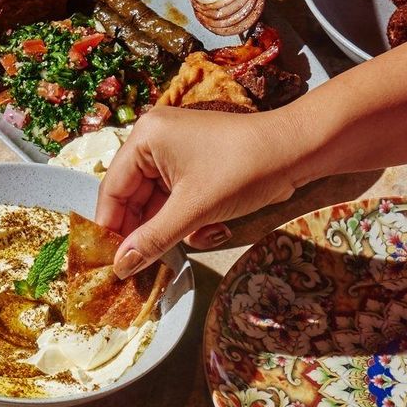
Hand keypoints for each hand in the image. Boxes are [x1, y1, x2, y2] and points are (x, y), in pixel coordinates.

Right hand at [96, 106, 306, 276]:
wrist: (297, 152)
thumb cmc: (243, 170)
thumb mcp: (193, 210)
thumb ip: (152, 240)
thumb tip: (120, 267)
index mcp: (144, 138)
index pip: (113, 190)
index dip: (110, 228)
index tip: (109, 264)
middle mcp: (154, 140)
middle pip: (134, 198)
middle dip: (146, 231)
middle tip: (144, 267)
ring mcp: (176, 152)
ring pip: (158, 203)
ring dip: (173, 228)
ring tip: (194, 241)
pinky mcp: (195, 165)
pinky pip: (177, 199)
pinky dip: (189, 219)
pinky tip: (211, 230)